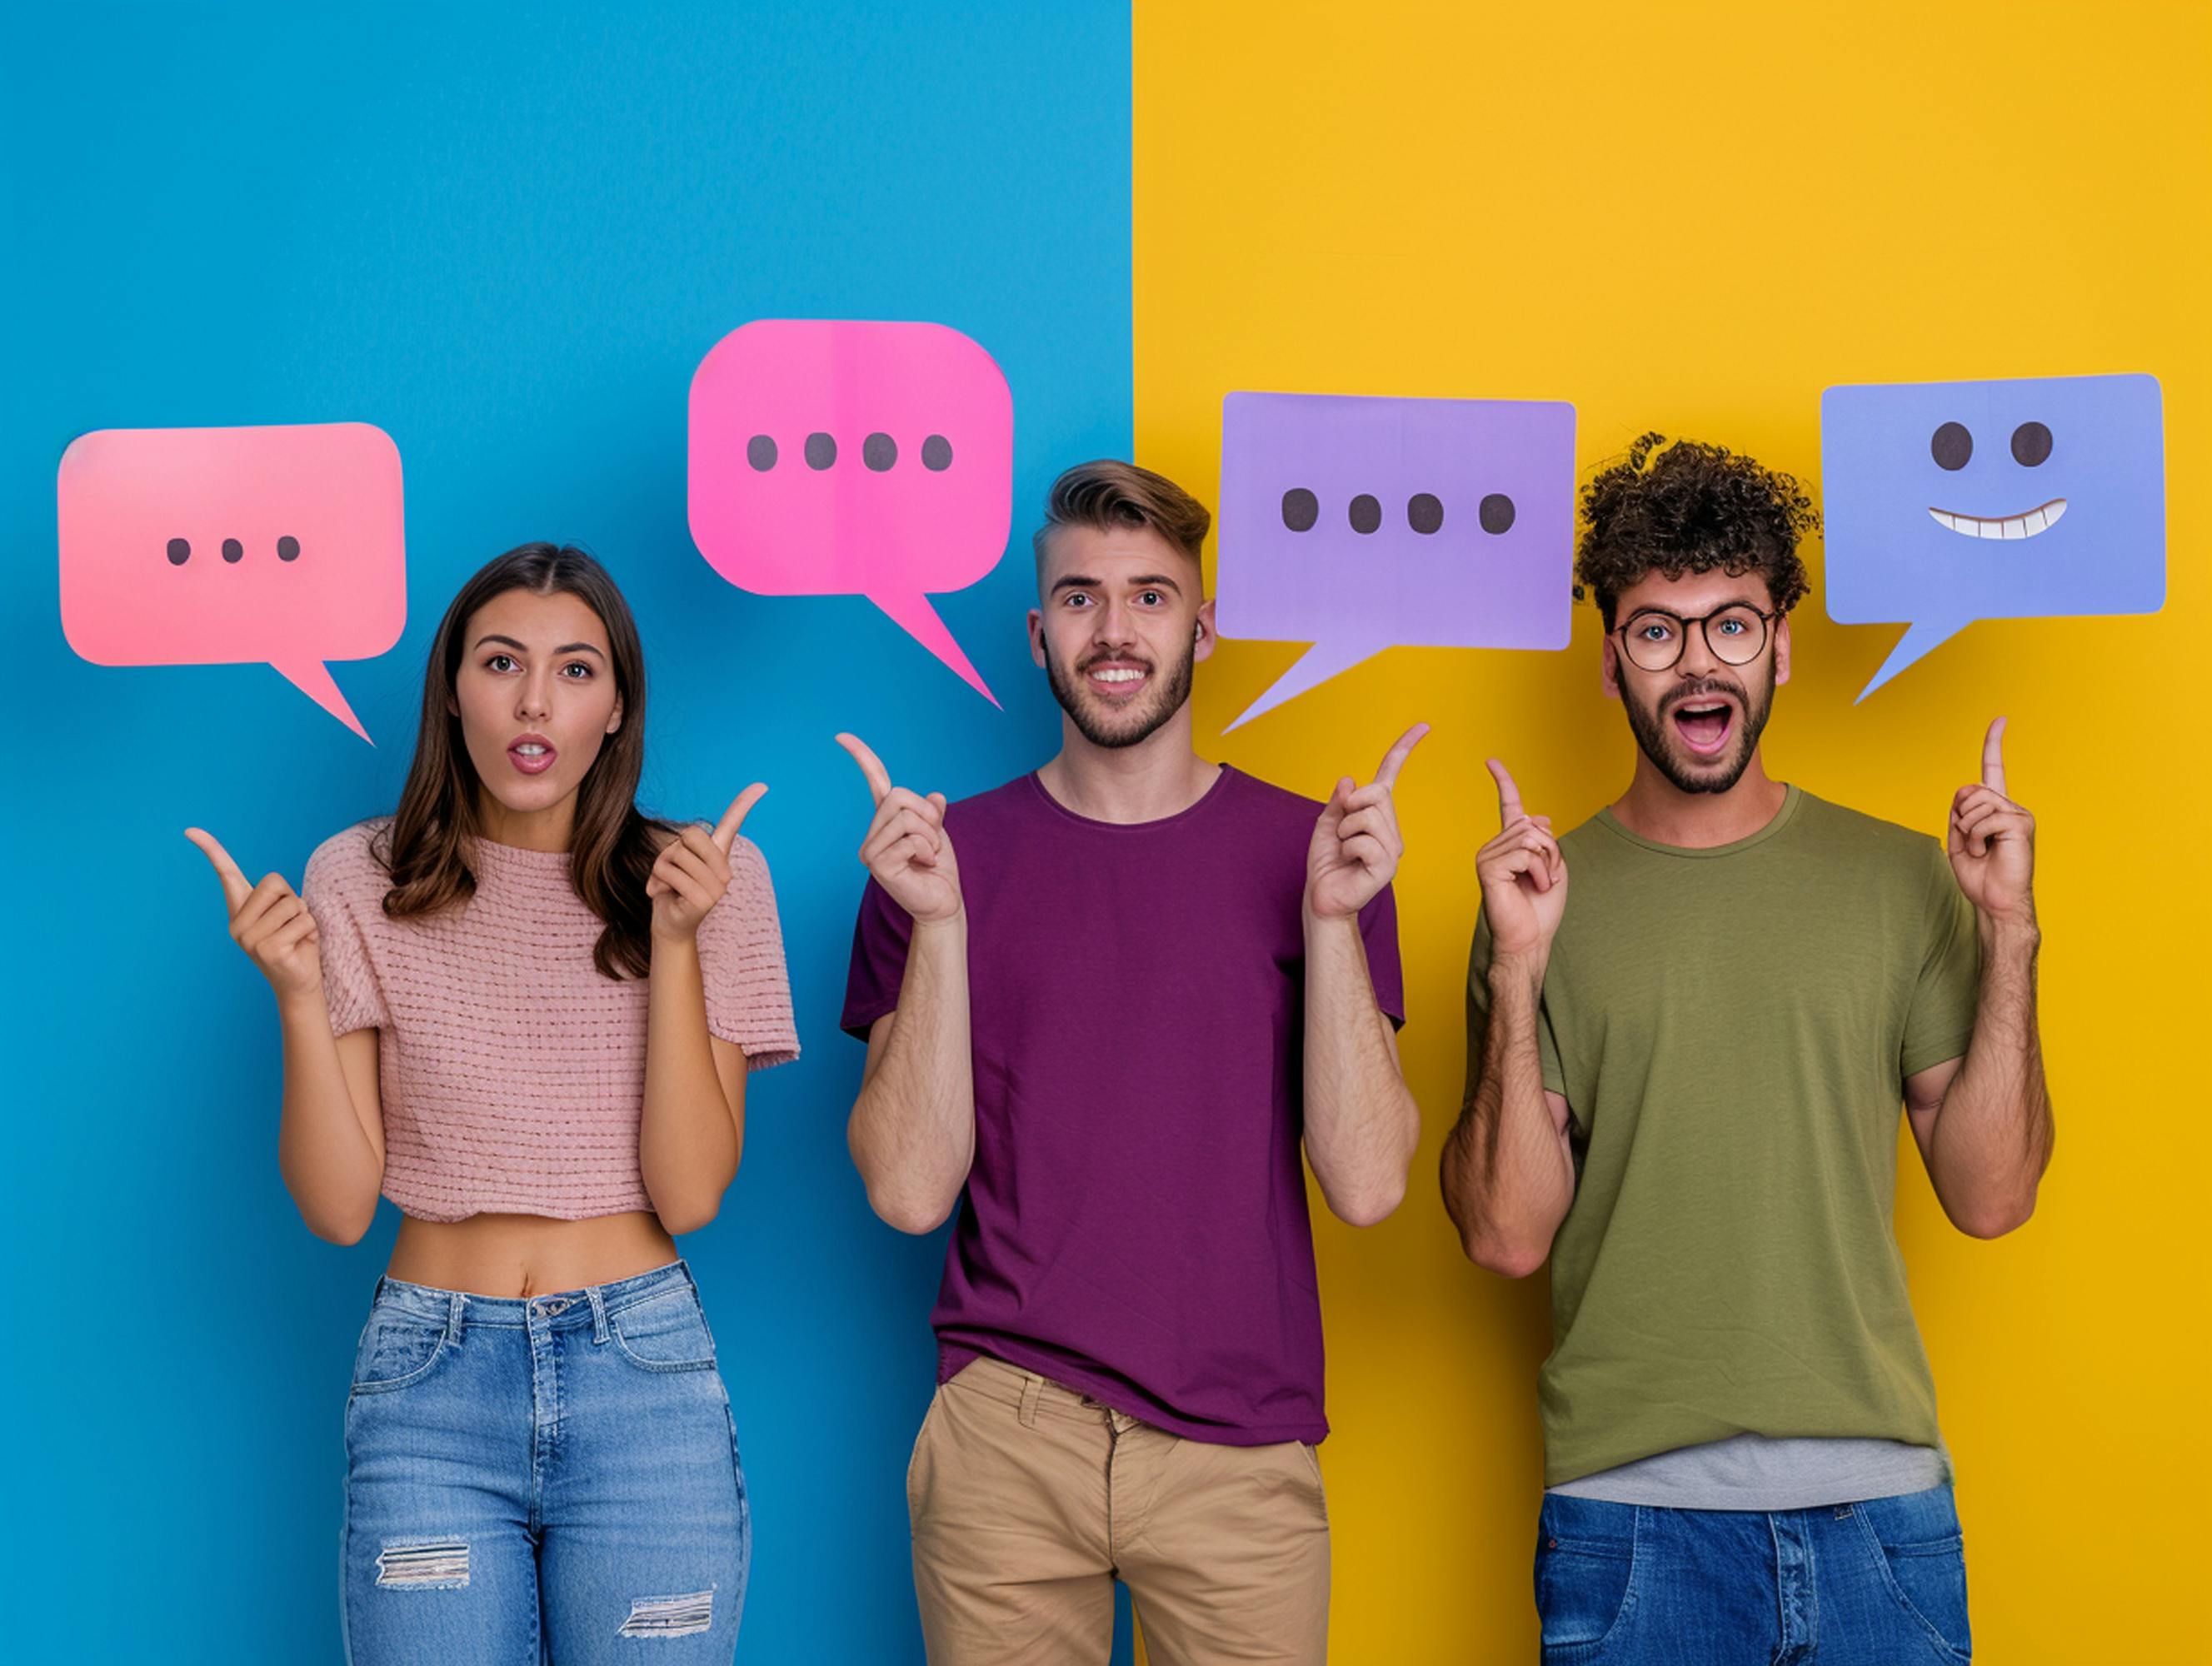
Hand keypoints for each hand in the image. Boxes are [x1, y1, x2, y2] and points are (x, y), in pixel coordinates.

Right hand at [184, 827, 323, 999]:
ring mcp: (249, 939)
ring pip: (293, 903)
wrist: (299, 983)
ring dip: (305, 918)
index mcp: (239, 911)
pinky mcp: (268, 949)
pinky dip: (311, 931)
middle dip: (293, 899)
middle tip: (292, 924)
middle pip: (274, 882)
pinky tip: (300, 947)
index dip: (211, 849)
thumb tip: (277, 889)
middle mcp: (237, 924)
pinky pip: (303, 921)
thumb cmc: (296, 943)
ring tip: (297, 937)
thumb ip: (277, 897)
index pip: (225, 874)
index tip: (190, 830)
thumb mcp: (286, 913)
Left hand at [647, 783, 766, 942]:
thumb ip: (677, 850)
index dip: (745, 803)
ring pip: (675, 855)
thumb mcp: (671, 862)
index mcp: (718, 856)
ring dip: (659, 869)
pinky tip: (663, 896)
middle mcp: (724, 870)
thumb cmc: (670, 889)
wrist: (669, 924)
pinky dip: (657, 883)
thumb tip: (673, 855)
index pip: (733, 824)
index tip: (761, 786)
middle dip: (668, 851)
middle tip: (667, 871)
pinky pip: (671, 874)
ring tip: (665, 885)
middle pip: (688, 835)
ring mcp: (718, 886)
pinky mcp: (705, 900)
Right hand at [837, 733, 962, 925]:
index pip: (874, 781)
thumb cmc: (938, 870)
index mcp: (886, 821)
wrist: (943, 903)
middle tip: (933, 840)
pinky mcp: (878, 865)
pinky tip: (924, 865)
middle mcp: (873, 833)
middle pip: (899, 796)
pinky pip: (910, 840)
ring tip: (928, 855)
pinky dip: (927, 850)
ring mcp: (871, 850)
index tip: (842, 736)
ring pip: (906, 818)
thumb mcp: (938, 833)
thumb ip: (933, 813)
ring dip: (930, 836)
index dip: (861, 757)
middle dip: (927, 815)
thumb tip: (936, 796)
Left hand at [1306, 723, 1427, 921]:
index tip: (1423, 726)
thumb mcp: (1327, 822)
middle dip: (1351, 806)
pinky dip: (1347, 849)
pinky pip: (1363, 842)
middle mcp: (1392, 830)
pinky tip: (1349, 863)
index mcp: (1378, 815)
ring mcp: (1393, 849)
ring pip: (1368, 817)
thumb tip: (1350, 781)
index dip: (1404, 749)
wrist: (1322, 896)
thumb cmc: (1326, 862)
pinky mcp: (1387, 868)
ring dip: (1345, 830)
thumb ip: (1340, 801)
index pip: (1391, 776)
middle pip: (1377, 794)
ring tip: (1344, 849)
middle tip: (1342, 831)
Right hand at [1475, 759, 1565, 961]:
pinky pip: (1526, 853)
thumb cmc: (1540, 909)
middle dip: (1552, 850)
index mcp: (1508, 844)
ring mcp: (1487, 855)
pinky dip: (1540, 871)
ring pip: (1532, 837)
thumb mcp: (1554, 867)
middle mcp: (1494, 846)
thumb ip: (1546, 841)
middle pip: (1533, 825)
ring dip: (1548, 862)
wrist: (1529, 940)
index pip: (1507, 806)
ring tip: (1540, 883)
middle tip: (1548, 877)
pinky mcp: (1488, 867)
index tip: (1492, 761)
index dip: (1502, 781)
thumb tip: (1539, 817)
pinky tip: (1533, 887)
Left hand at [1947, 717, 2035, 924]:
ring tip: (1982, 849)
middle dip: (1959, 817)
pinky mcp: (2021, 823)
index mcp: (1994, 808)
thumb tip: (1966, 792)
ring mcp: (2018, 813)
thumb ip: (1959, 812)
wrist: (1994, 900)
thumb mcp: (1959, 839)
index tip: (2000, 719)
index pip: (1994, 769)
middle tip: (1972, 843)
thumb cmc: (1979, 874)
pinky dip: (1977, 837)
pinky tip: (1988, 852)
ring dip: (1968, 830)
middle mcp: (2009, 806)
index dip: (1994, 744)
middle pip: (1969, 790)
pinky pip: (1985, 819)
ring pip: (1975, 803)